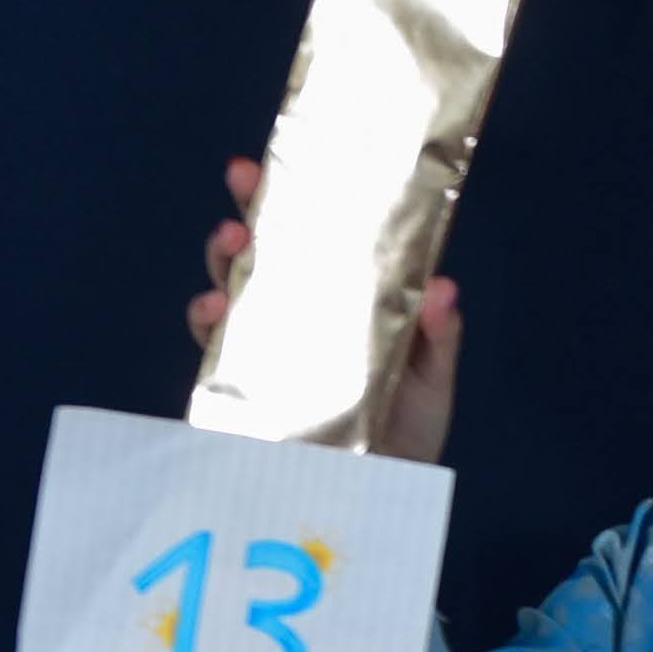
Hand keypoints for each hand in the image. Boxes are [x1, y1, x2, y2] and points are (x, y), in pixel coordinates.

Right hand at [185, 151, 463, 467]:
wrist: (378, 498)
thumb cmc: (408, 432)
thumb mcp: (433, 381)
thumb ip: (438, 338)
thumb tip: (443, 286)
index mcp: (346, 298)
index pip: (321, 234)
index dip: (303, 191)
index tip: (289, 153)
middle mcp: (300, 312)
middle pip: (269, 248)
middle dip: (252, 209)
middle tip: (246, 180)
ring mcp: (267, 346)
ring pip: (234, 285)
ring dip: (226, 258)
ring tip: (231, 242)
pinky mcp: (240, 386)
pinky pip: (215, 346)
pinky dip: (209, 321)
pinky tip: (215, 308)